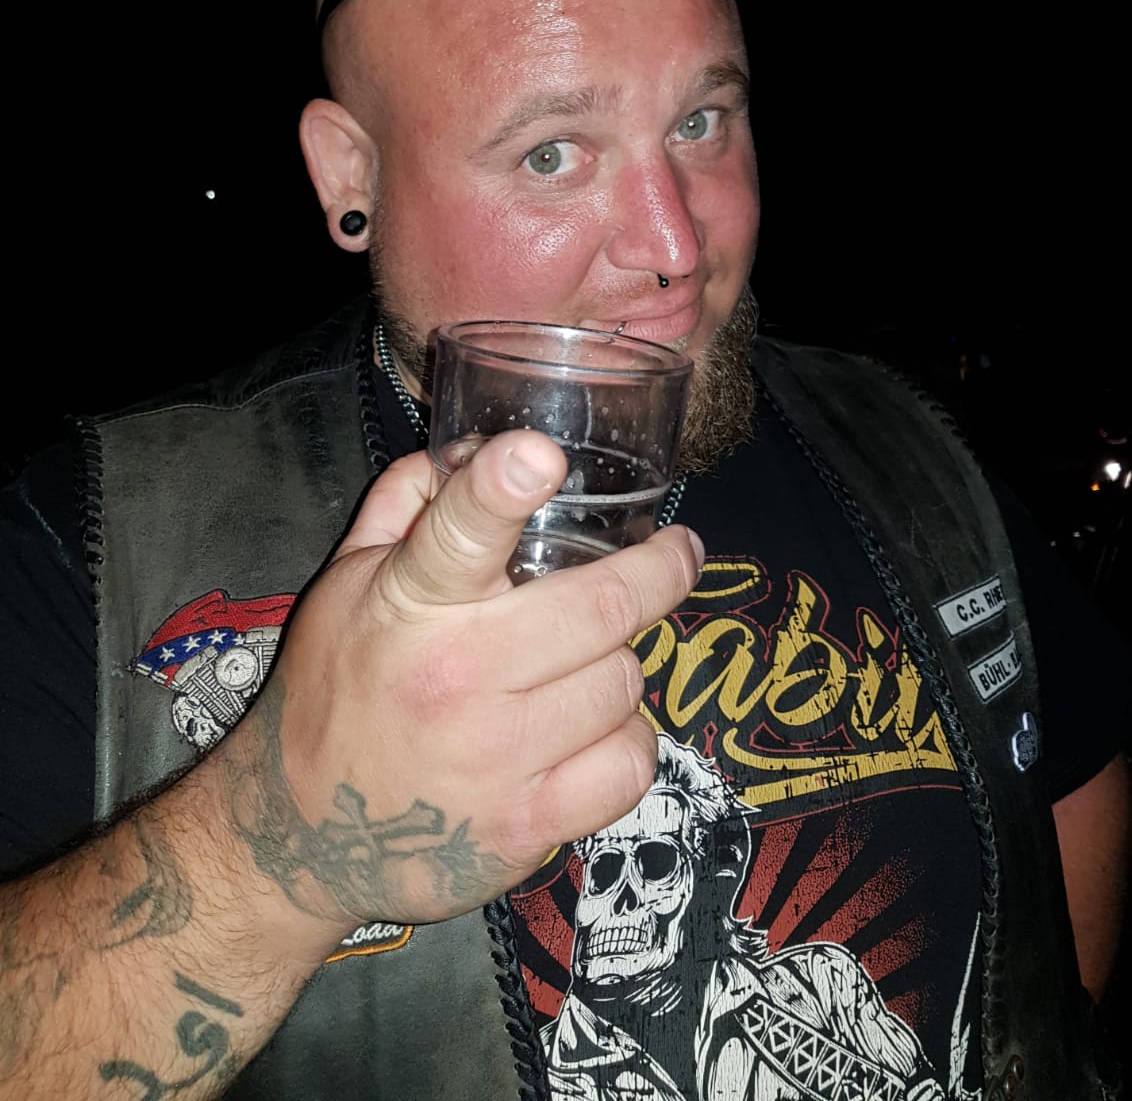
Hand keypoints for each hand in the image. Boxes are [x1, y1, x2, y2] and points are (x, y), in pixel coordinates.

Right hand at [218, 431, 699, 933]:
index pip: (460, 534)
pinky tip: (594, 733)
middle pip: (602, 608)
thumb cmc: (336, 691)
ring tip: (591, 663)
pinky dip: (625, 744)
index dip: (502, 486)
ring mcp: (494, 760)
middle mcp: (455, 679)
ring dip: (621, 665)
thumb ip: (407, 505)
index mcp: (408, 607)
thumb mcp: (347, 584)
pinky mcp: (524, 828)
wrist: (299, 838)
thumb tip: (478, 449)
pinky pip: (628, 766)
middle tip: (675, 554)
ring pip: (624, 684)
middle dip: (660, 570)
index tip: (540, 455)